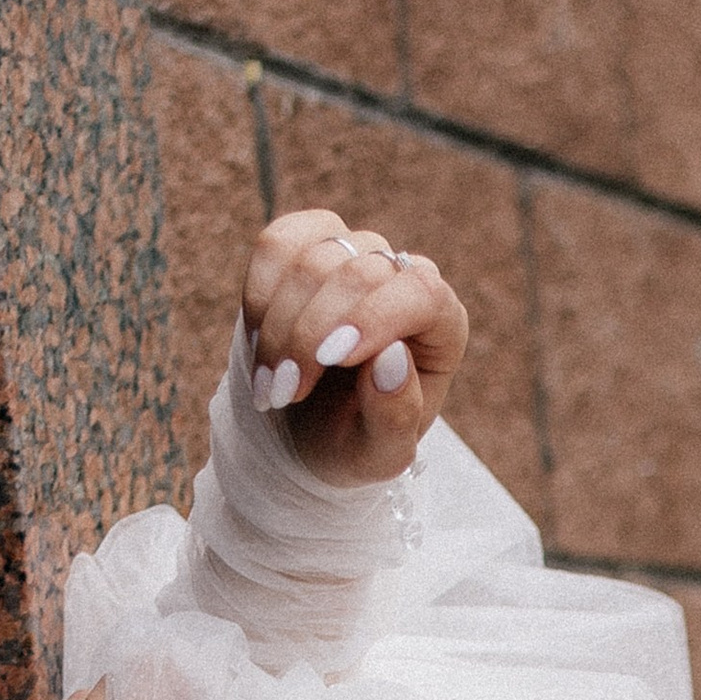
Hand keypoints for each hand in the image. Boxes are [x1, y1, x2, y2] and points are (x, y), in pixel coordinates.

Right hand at [241, 210, 469, 484]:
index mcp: (442, 325)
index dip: (373, 317)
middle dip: (310, 337)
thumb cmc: (353, 443)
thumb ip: (395, 416)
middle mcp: (404, 279)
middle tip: (284, 393)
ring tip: (271, 385)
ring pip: (312, 259)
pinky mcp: (308, 244)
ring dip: (277, 328)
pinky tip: (259, 343)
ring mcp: (355, 253)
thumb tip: (391, 356)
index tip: (329, 359)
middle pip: (358, 273)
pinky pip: (276, 244)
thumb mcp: (379, 455)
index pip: (422, 292)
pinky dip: (258, 295)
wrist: (305, 431)